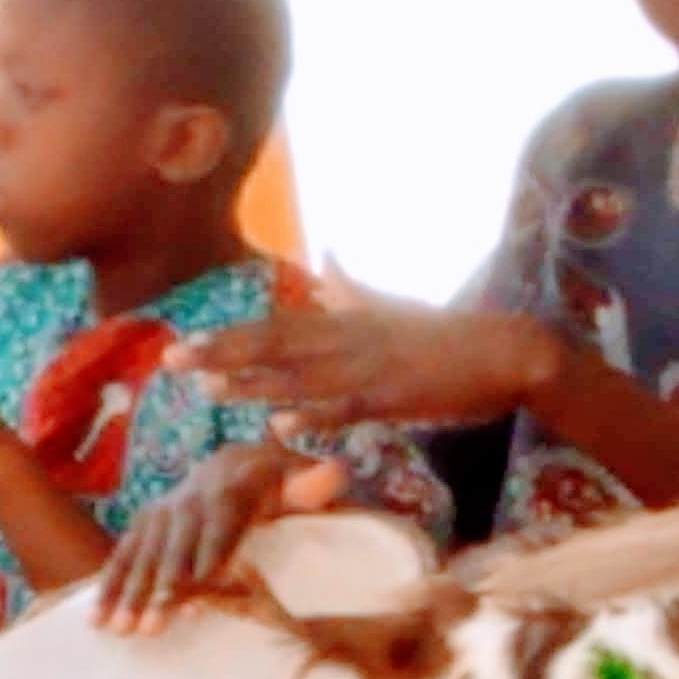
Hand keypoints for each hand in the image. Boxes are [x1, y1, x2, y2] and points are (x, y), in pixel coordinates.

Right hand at [95, 443, 351, 631]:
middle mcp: (195, 492)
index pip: (223, 516)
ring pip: (144, 550)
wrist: (243, 462)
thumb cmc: (288, 485)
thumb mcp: (308, 480)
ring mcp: (167, 507)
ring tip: (124, 630)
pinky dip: (110, 586)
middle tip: (155, 624)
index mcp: (237, 480)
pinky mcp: (148, 522)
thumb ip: (318, 483)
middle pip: (176, 539)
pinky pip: (124, 554)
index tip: (203, 585)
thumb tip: (331, 472)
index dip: (211, 549)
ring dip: (132, 591)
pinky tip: (97, 620)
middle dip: (164, 584)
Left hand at [171, 303, 553, 435]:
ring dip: (253, 383)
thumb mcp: (394, 305)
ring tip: (208, 390)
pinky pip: (348, 408)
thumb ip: (353, 287)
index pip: (275, 327)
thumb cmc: (451, 335)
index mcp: (346, 321)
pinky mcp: (397, 397)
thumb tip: (328, 254)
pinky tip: (281, 424)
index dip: (227, 336)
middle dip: (222, 354)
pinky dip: (314, 415)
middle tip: (171, 361)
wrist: (507, 350)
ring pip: (301, 376)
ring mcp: (372, 368)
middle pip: (275, 346)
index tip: (182, 344)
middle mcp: (350, 339)